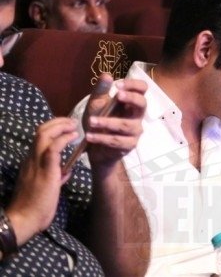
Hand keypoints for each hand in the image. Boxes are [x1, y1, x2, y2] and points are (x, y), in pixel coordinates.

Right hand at [6, 118, 78, 242]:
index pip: (39, 139)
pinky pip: (53, 148)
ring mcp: (36, 163)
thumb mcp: (48, 187)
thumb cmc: (36, 207)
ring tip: (73, 125)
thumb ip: (56, 177)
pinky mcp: (45, 170)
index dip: (53, 130)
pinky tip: (73, 137)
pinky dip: (64, 139)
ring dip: (61, 126)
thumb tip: (66, 171)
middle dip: (57, 122)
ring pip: (44, 135)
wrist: (24, 220)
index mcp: (31, 163)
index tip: (66, 128)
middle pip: (40, 132)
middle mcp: (31, 159)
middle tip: (72, 122)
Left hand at [83, 74, 146, 173]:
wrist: (95, 148)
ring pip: (126, 125)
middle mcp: (137, 115)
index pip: (142, 89)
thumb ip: (101, 90)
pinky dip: (102, 138)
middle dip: (131, 98)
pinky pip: (117, 140)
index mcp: (131, 102)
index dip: (134, 85)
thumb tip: (106, 75)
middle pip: (143, 104)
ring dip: (108, 122)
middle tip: (117, 96)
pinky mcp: (129, 145)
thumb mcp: (96, 104)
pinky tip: (90, 136)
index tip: (118, 85)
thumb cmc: (99, 122)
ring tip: (91, 121)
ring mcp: (135, 131)